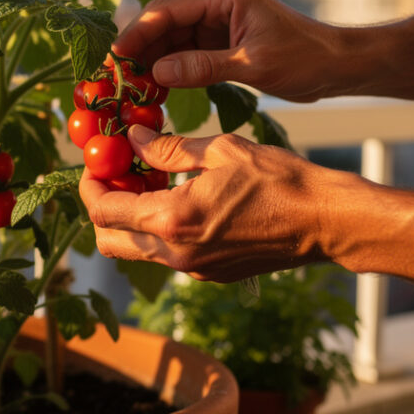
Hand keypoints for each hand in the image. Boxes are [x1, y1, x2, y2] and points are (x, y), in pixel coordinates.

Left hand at [78, 125, 330, 280]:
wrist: (324, 222)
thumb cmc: (278, 180)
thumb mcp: (220, 150)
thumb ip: (169, 148)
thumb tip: (132, 139)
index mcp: (172, 221)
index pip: (102, 211)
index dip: (89, 185)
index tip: (95, 162)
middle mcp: (175, 254)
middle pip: (109, 241)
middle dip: (102, 207)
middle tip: (114, 175)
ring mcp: (192, 269)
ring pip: (136, 249)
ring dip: (129, 218)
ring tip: (148, 180)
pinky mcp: (209, 274)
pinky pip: (165, 254)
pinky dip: (157, 228)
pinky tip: (176, 197)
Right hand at [113, 0, 346, 101]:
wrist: (337, 65)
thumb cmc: (305, 58)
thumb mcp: (252, 65)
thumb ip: (203, 67)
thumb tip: (157, 74)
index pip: (168, 10)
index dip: (137, 33)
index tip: (115, 57)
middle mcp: (218, 4)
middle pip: (164, 23)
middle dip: (139, 48)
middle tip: (115, 77)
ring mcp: (218, 23)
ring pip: (171, 40)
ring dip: (152, 62)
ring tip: (130, 87)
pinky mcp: (221, 42)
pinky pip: (185, 54)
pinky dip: (170, 70)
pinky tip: (154, 89)